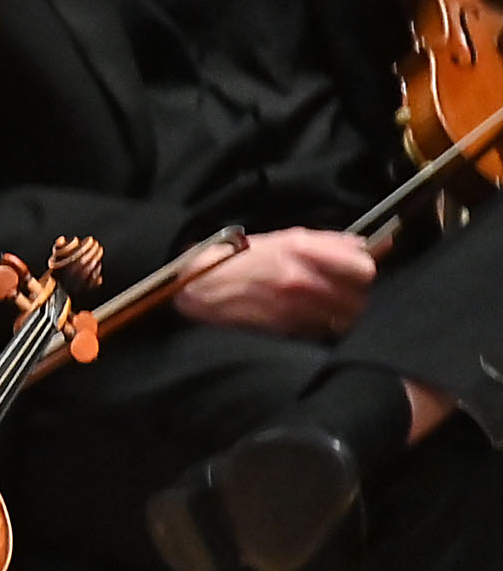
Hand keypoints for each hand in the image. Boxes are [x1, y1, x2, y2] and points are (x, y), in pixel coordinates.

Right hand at [182, 228, 379, 339]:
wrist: (198, 288)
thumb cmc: (240, 260)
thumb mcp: (285, 239)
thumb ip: (331, 242)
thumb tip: (371, 244)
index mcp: (302, 250)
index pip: (363, 267)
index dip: (364, 271)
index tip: (357, 272)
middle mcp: (301, 279)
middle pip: (359, 296)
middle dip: (356, 295)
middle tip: (343, 292)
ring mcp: (294, 306)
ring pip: (345, 318)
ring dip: (342, 314)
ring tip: (327, 308)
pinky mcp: (286, 329)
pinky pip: (323, 332)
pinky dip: (323, 328)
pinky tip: (310, 320)